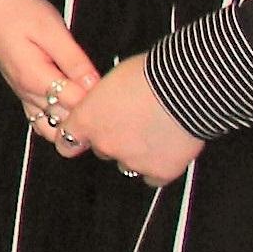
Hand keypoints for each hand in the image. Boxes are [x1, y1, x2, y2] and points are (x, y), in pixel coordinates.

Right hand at [0, 0, 102, 156]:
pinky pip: (39, 119)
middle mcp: (27, 93)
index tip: (116, 93)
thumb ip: (73, 60)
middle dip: (88, 117)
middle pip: (64, 121)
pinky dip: (56, 122)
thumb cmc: (17, 10)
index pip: (75, 105)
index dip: (98, 102)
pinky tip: (73, 113)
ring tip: (94, 111)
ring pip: (50, 126)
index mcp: (35, 79)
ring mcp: (22, 94)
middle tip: (111, 103)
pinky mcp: (21, 89)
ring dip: (71, 124)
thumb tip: (96, 86)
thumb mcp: (50, 29)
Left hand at [64, 56, 206, 186]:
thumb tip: (103, 105)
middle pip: (102, 150)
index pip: (66, 141)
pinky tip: (168, 149)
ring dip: (136, 153)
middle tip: (133, 124)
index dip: (76, 139)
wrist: (186, 87)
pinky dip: (159, 166)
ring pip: (128, 164)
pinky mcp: (159, 171)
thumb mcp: (111, 80)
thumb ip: (100, 100)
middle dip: (114, 140)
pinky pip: (154, 177)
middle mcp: (105, 144)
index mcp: (87, 120)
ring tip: (154, 132)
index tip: (80, 140)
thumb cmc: (151, 74)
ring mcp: (132, 161)